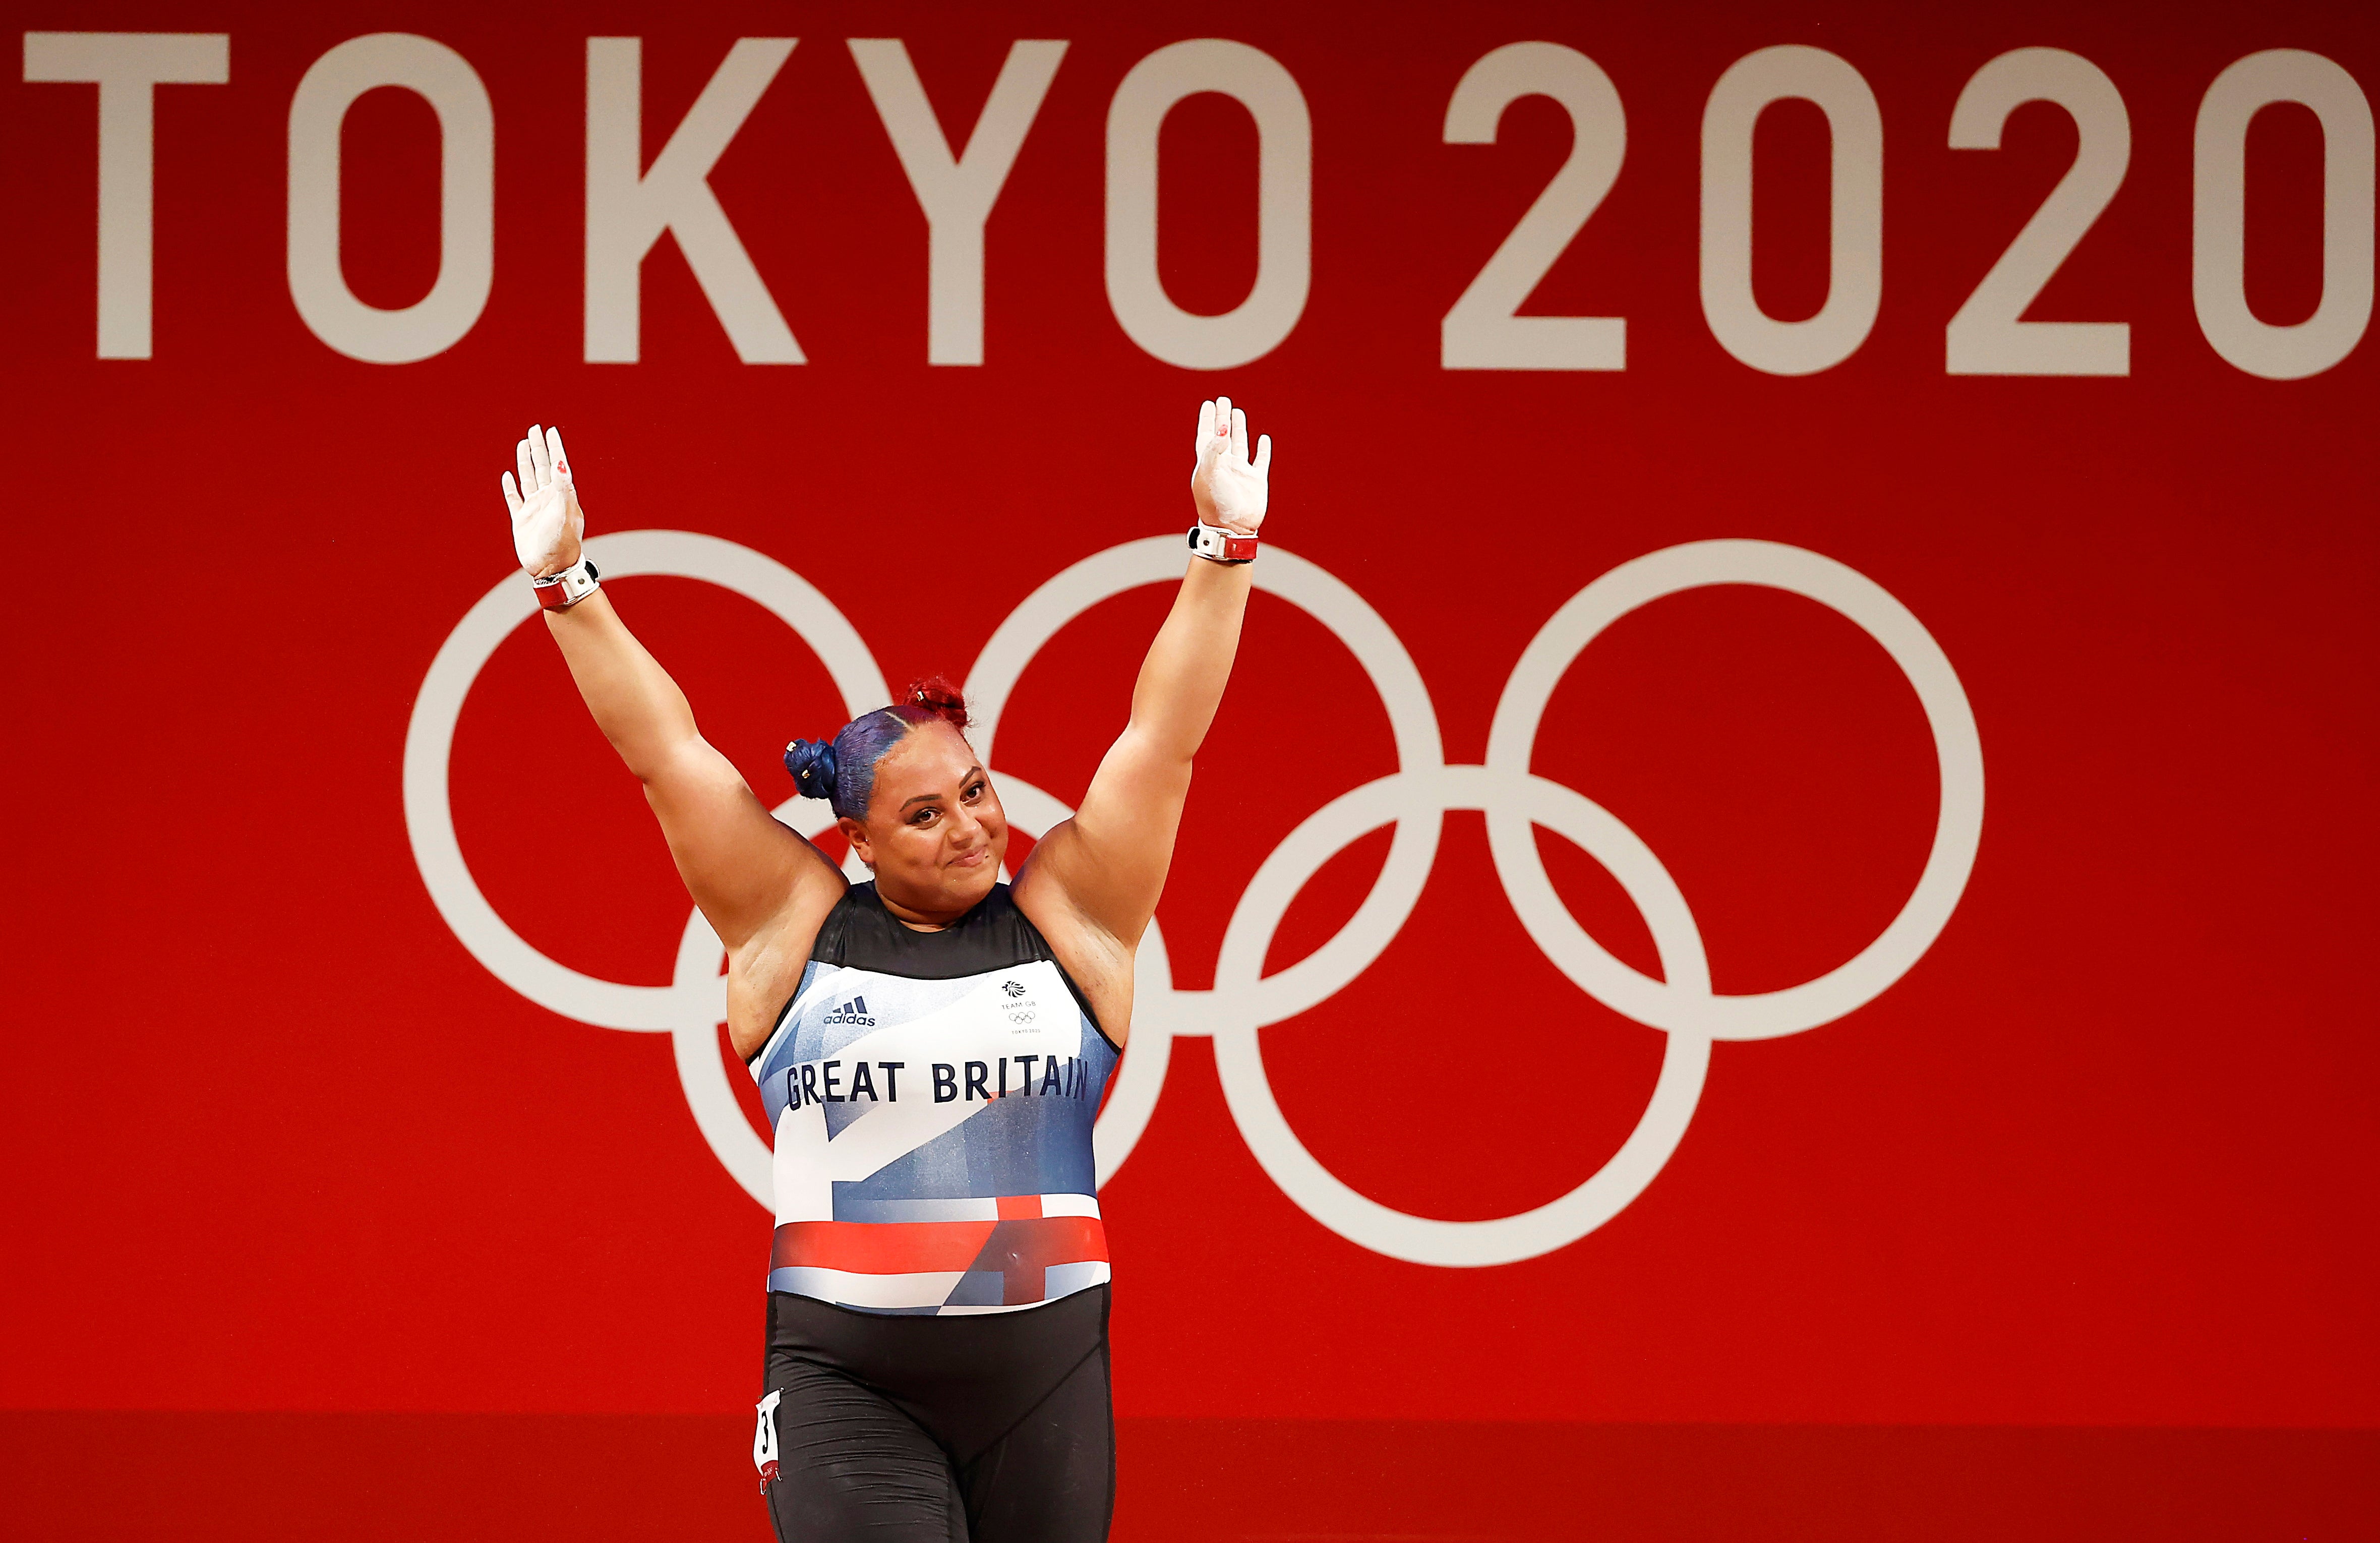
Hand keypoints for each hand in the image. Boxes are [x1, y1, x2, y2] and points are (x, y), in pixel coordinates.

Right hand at [501, 424, 583, 576]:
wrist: (550, 568)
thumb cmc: (562, 543)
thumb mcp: (564, 514)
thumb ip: (562, 489)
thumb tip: (561, 464)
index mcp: (561, 496)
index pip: (557, 465)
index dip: (554, 447)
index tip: (551, 431)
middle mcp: (548, 499)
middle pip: (542, 466)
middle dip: (538, 448)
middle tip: (535, 429)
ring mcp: (534, 508)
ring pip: (529, 478)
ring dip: (525, 461)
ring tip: (524, 444)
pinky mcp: (521, 520)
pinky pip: (514, 499)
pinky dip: (510, 486)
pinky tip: (508, 475)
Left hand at [1189, 396, 1271, 534]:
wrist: (1232, 528)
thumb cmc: (1215, 503)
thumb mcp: (1209, 474)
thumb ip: (1213, 450)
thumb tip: (1222, 430)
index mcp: (1208, 462)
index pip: (1206, 435)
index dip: (1207, 419)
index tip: (1209, 404)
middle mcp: (1224, 465)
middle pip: (1223, 435)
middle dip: (1223, 418)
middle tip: (1224, 400)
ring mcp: (1240, 472)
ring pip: (1240, 444)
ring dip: (1239, 428)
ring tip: (1238, 412)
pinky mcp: (1256, 480)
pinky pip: (1260, 461)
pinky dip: (1263, 449)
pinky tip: (1264, 439)